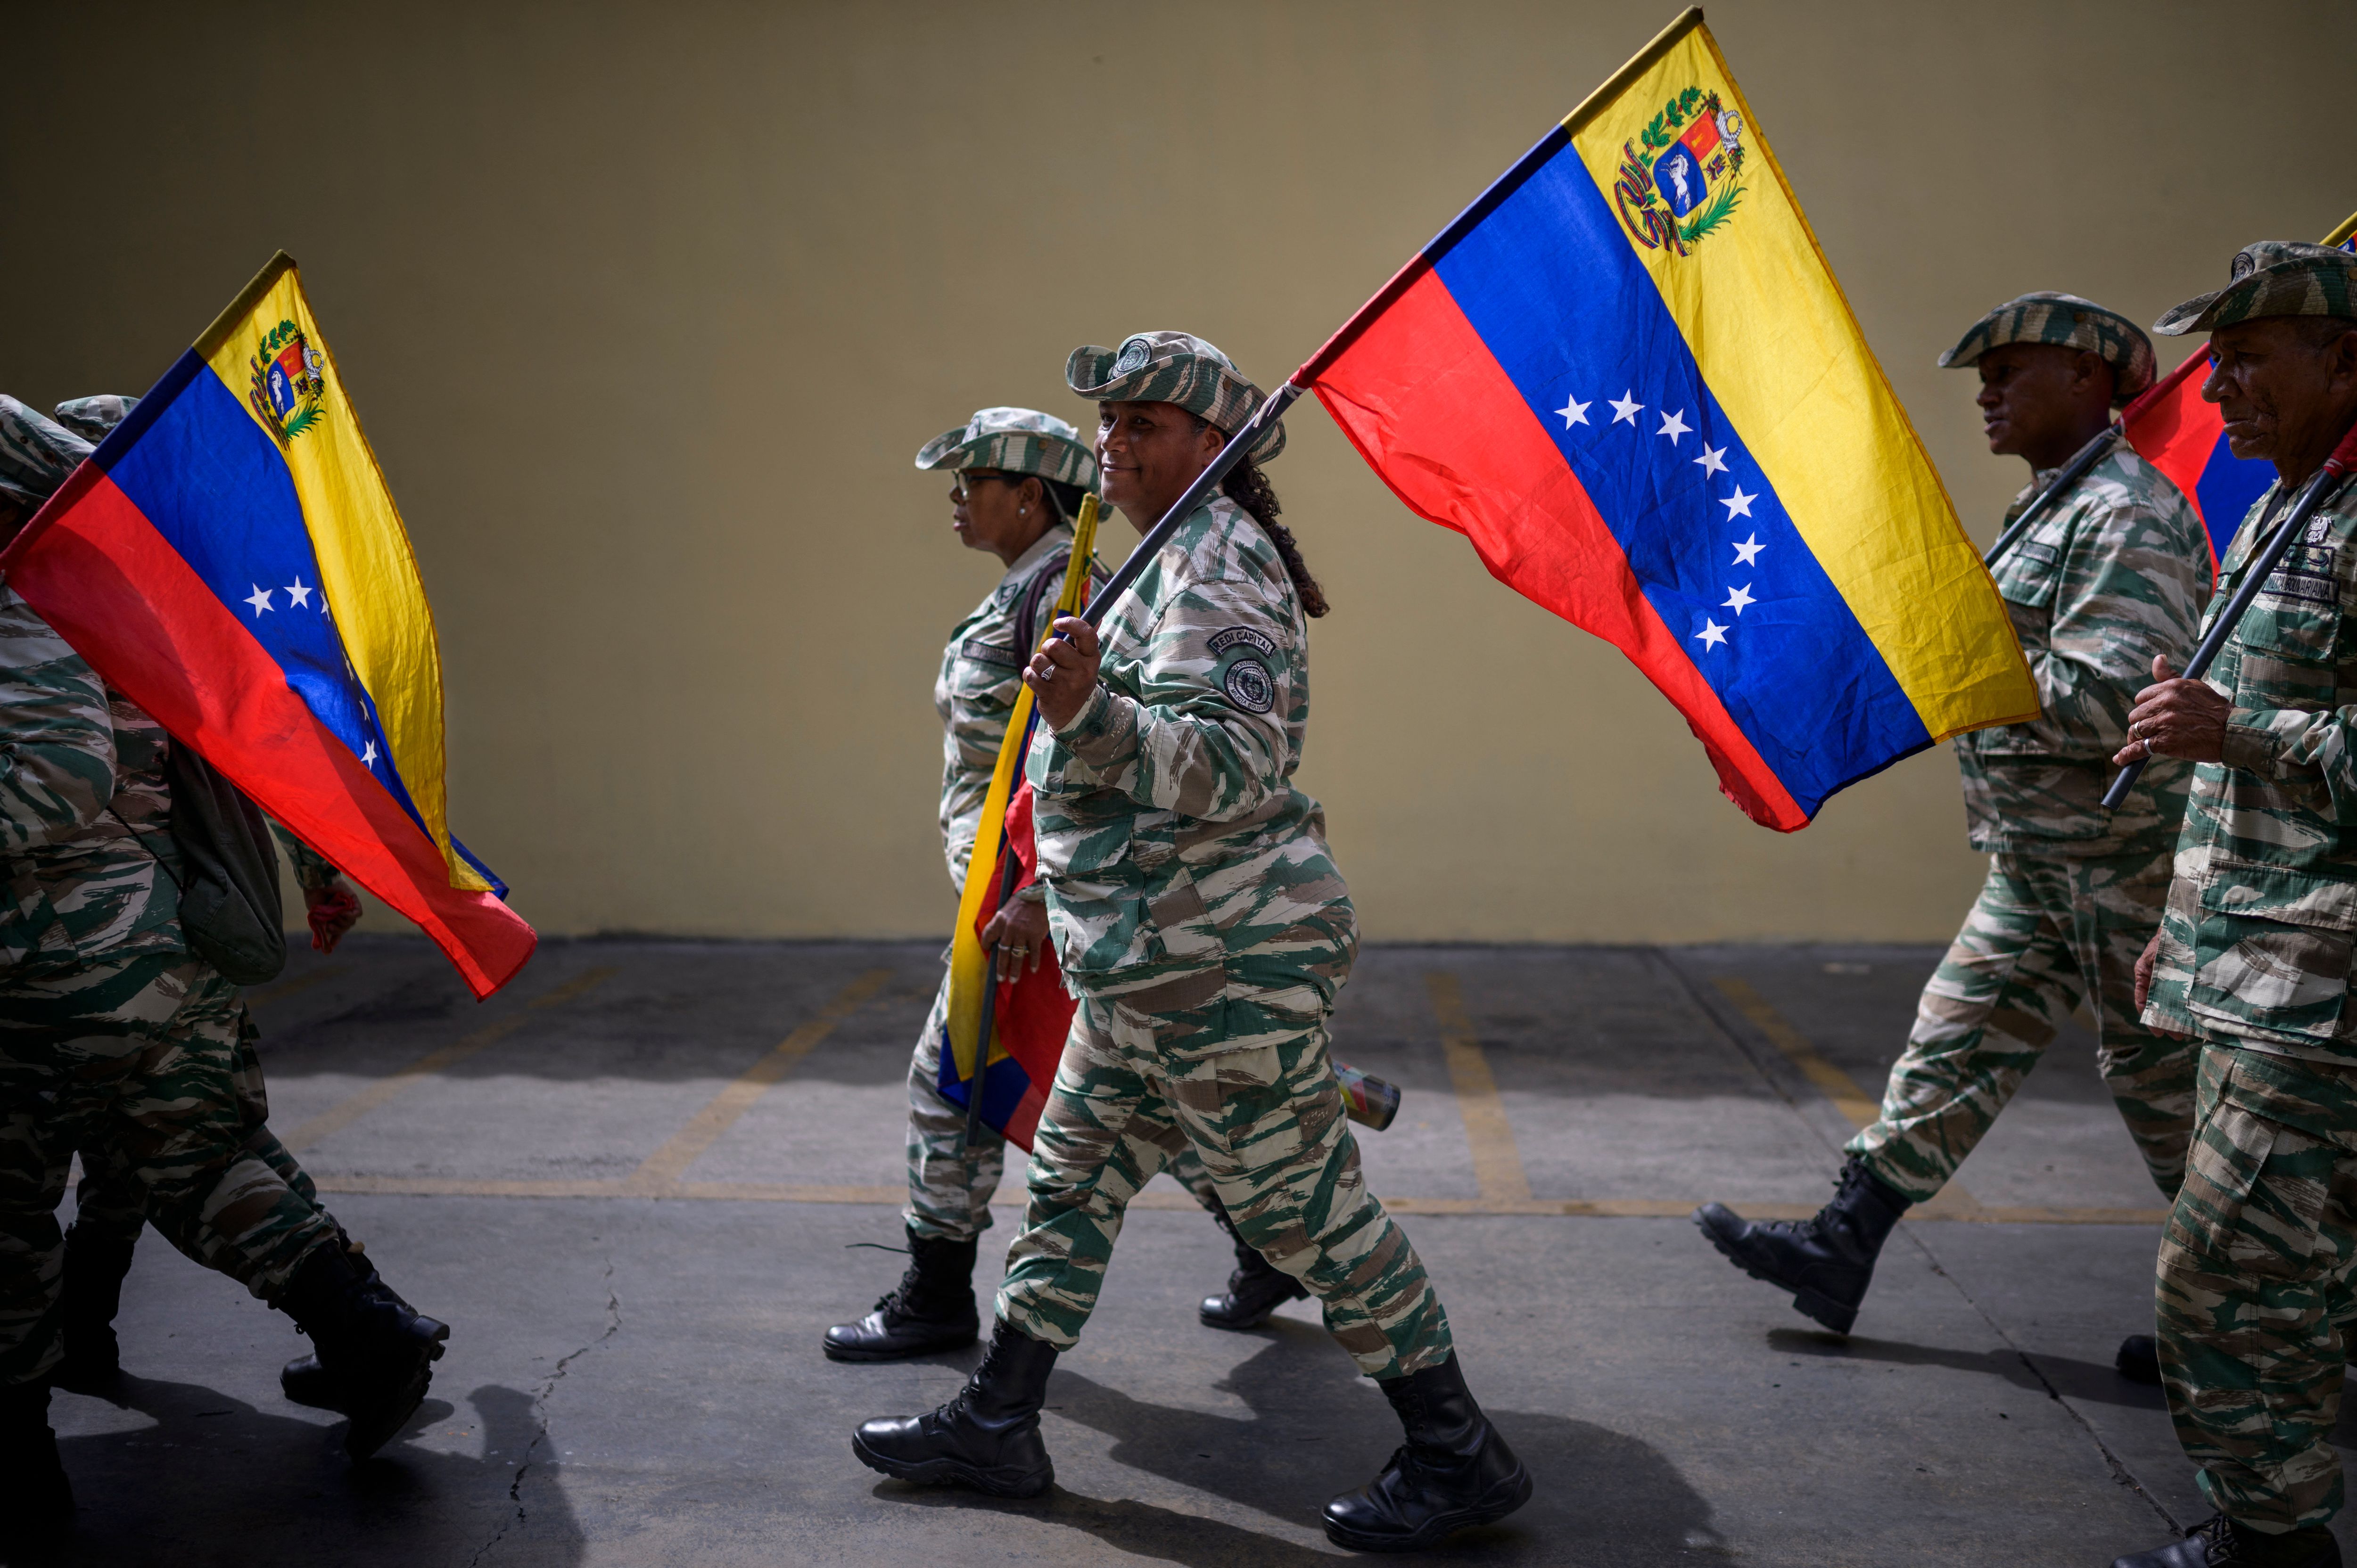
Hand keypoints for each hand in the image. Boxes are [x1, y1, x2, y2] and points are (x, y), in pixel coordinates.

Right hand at [304, 881, 361, 953]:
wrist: (316, 882)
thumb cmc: (314, 896)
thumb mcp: (315, 917)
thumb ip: (320, 930)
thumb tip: (316, 947)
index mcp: (331, 917)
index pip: (336, 932)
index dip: (334, 940)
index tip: (328, 950)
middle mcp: (340, 913)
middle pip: (344, 929)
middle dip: (337, 930)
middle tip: (330, 926)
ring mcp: (348, 907)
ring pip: (350, 923)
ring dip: (342, 922)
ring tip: (334, 914)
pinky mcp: (354, 901)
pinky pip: (357, 914)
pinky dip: (350, 915)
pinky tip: (342, 911)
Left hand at [979, 897, 1050, 982]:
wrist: (1040, 894)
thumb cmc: (1023, 901)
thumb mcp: (1007, 909)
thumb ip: (1002, 923)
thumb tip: (1000, 939)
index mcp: (999, 920)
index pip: (988, 935)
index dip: (986, 944)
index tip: (987, 950)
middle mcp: (1009, 928)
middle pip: (1002, 952)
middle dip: (1001, 967)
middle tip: (1000, 979)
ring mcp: (1022, 933)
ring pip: (1016, 956)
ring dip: (1015, 969)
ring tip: (1013, 980)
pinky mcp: (1035, 935)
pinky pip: (1033, 953)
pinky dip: (1034, 962)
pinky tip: (1033, 970)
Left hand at [1023, 615, 1100, 730]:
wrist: (1077, 717)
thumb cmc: (1077, 681)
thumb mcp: (1087, 663)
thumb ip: (1086, 641)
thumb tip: (1099, 616)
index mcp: (1092, 659)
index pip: (1086, 633)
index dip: (1070, 623)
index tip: (1057, 623)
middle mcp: (1082, 672)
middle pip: (1053, 645)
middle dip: (1046, 648)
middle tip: (1051, 657)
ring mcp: (1066, 685)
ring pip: (1038, 660)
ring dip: (1037, 664)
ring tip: (1046, 673)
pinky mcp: (1050, 696)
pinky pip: (1030, 675)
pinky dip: (1030, 675)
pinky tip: (1039, 682)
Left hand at [2114, 654, 2230, 766]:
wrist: (2232, 731)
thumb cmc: (2214, 708)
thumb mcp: (2193, 685)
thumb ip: (2170, 676)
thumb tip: (2158, 658)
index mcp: (2171, 688)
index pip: (2142, 697)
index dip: (2145, 707)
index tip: (2152, 714)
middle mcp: (2165, 703)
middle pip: (2136, 714)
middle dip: (2141, 722)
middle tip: (2151, 729)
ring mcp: (2164, 723)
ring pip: (2136, 729)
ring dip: (2136, 737)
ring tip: (2140, 742)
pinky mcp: (2165, 742)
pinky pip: (2139, 748)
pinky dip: (2128, 754)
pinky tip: (2122, 758)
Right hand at [2133, 929, 2188, 1037]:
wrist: (2185, 926)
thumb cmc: (2166, 938)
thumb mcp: (2156, 955)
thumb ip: (2155, 973)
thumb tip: (2159, 996)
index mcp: (2144, 973)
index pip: (2143, 999)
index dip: (2149, 1015)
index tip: (2158, 1031)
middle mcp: (2157, 979)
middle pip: (2160, 1004)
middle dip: (2167, 1021)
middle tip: (2177, 1035)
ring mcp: (2172, 979)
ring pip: (2173, 1001)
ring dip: (2178, 1016)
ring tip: (2188, 1030)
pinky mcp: (2187, 979)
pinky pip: (2186, 995)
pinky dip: (2189, 1006)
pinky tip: (2196, 1015)